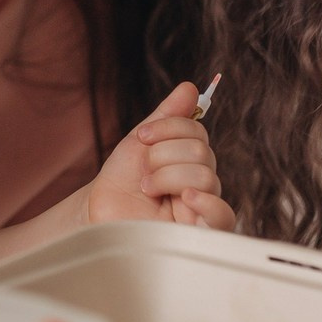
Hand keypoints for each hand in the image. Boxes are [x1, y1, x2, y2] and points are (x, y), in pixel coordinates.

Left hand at [88, 83, 234, 230]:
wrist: (99, 210)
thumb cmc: (122, 179)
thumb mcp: (141, 142)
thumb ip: (168, 117)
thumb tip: (190, 87)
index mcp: (191, 160)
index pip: (198, 132)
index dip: (168, 128)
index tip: (142, 137)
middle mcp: (202, 183)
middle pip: (202, 153)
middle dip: (161, 155)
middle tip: (143, 171)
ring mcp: (203, 208)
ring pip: (205, 176)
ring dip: (165, 177)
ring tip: (148, 189)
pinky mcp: (201, 234)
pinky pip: (222, 214)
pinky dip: (204, 200)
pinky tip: (184, 198)